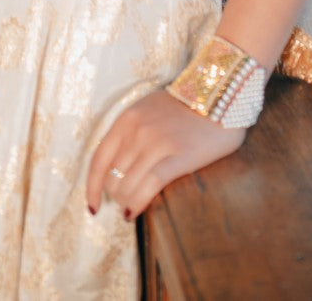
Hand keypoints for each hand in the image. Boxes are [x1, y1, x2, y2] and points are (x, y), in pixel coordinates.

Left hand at [86, 90, 245, 219]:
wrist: (220, 98)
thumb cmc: (183, 109)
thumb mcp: (147, 111)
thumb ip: (129, 133)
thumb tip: (115, 166)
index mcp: (127, 119)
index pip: (99, 159)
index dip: (91, 186)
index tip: (92, 205)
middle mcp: (137, 130)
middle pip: (112, 177)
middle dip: (115, 195)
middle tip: (126, 201)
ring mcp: (157, 143)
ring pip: (128, 185)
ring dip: (126, 201)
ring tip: (133, 207)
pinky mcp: (178, 156)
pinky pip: (149, 185)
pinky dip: (138, 202)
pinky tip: (134, 212)